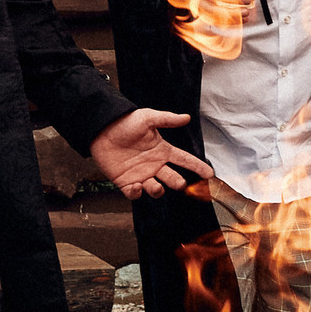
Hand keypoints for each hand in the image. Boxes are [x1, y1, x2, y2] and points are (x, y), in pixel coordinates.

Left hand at [91, 108, 215, 199]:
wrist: (101, 130)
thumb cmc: (125, 123)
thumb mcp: (148, 118)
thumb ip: (167, 119)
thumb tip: (187, 117)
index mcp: (162, 151)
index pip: (185, 160)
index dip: (198, 167)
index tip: (209, 174)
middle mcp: (155, 165)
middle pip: (173, 178)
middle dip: (178, 183)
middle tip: (179, 183)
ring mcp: (141, 174)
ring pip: (156, 189)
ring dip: (158, 190)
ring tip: (155, 185)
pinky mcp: (126, 182)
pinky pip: (135, 194)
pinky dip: (137, 193)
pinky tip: (136, 185)